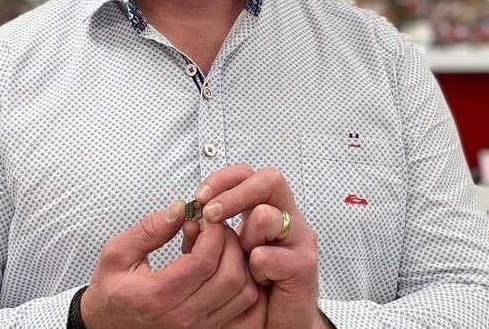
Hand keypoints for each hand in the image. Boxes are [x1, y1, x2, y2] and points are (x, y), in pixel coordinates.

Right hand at [80, 199, 261, 328]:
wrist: (106, 328)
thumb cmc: (111, 292)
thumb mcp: (116, 254)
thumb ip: (149, 229)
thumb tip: (181, 208)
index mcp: (158, 296)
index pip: (205, 260)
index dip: (213, 231)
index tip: (205, 216)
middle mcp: (183, 318)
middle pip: (231, 276)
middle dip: (229, 242)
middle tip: (214, 228)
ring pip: (245, 294)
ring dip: (240, 264)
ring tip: (217, 249)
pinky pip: (246, 313)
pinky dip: (246, 287)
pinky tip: (226, 270)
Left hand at [196, 165, 326, 328]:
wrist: (275, 325)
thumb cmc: (250, 290)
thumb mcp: (216, 258)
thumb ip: (202, 236)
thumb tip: (185, 216)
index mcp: (265, 209)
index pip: (248, 174)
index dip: (223, 179)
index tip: (199, 197)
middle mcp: (287, 218)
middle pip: (269, 180)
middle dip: (233, 195)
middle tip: (210, 214)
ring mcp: (299, 240)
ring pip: (267, 215)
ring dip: (244, 236)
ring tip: (242, 258)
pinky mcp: (303, 266)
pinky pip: (269, 255)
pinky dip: (256, 268)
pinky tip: (257, 278)